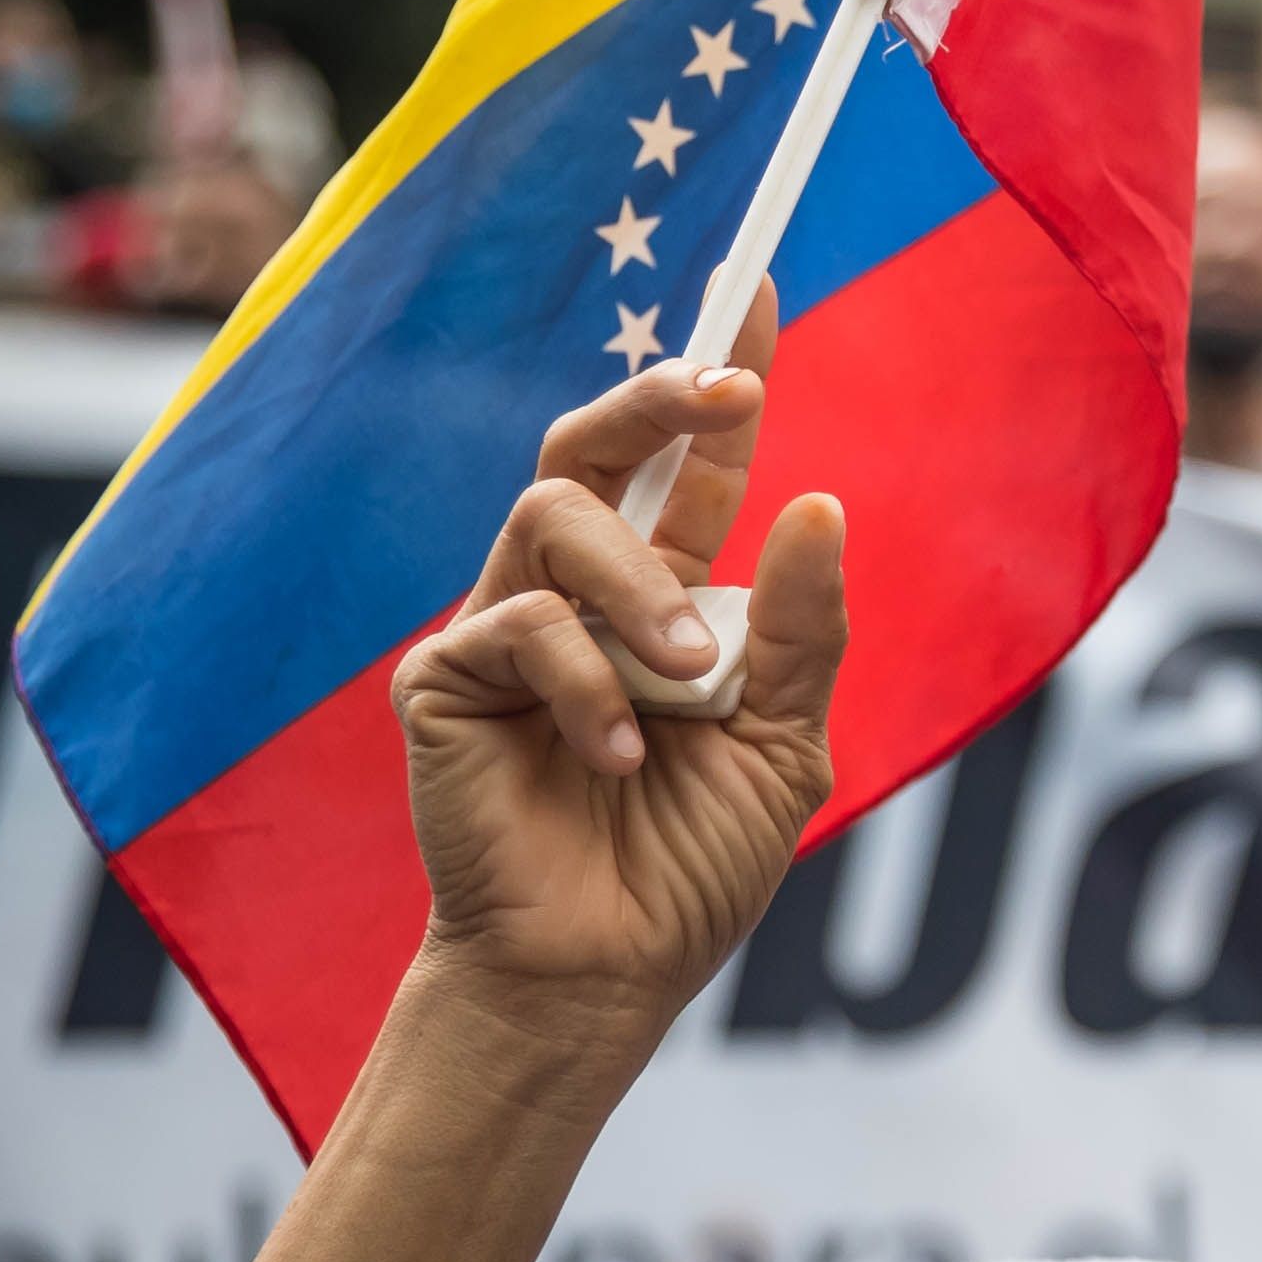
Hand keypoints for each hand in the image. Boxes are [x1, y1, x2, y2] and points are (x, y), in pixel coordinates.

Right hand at [392, 284, 845, 1033]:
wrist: (604, 971)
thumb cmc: (688, 865)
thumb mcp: (784, 743)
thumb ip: (799, 630)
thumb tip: (817, 503)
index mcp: (664, 600)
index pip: (692, 468)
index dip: (718, 381)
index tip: (761, 290)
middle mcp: (577, 597)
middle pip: (593, 446)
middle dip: (656, 396)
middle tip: (726, 389)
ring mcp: (502, 629)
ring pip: (557, 520)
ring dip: (640, 594)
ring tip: (684, 683)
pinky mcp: (443, 679)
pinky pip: (516, 625)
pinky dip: (584, 686)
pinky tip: (610, 758)